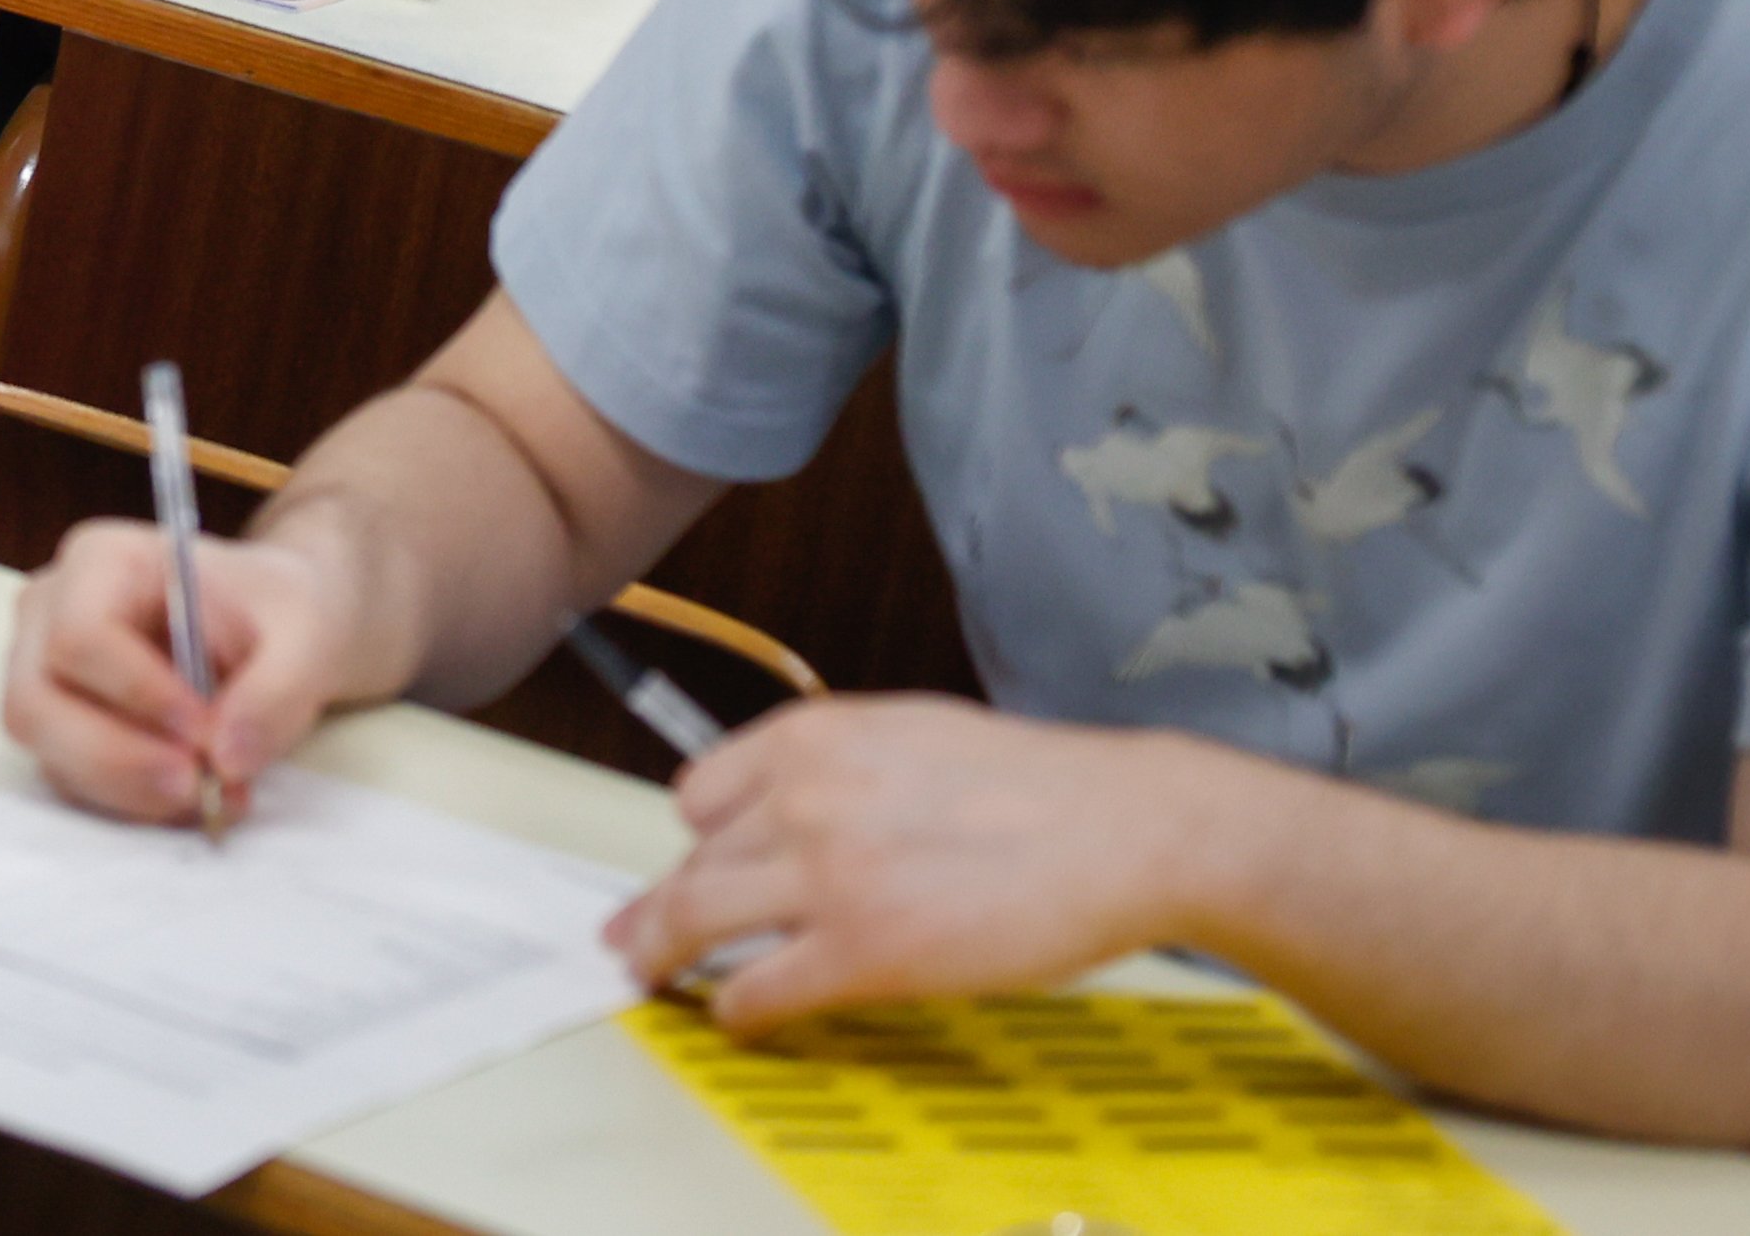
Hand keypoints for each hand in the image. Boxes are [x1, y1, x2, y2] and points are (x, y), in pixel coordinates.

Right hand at [1, 519, 355, 826]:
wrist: (273, 633)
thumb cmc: (276, 615)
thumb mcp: (306, 637)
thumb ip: (276, 692)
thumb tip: (226, 758)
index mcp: (101, 561)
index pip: (80, 635)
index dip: (136, 694)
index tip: (207, 734)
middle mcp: (50, 613)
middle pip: (36, 702)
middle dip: (117, 760)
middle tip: (198, 787)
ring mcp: (44, 673)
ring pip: (48, 752)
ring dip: (128, 790)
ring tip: (211, 796)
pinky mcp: (59, 727)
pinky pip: (71, 779)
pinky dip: (131, 802)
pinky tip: (193, 797)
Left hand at [613, 697, 1201, 1025]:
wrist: (1120, 828)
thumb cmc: (1035, 787)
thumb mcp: (910, 735)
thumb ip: (835, 768)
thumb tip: (785, 813)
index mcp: (814, 737)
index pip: (700, 793)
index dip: (695, 841)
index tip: (688, 867)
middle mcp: (803, 798)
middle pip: (691, 862)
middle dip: (657, 906)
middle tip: (628, 938)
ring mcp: (825, 876)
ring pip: (697, 919)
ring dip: (666, 954)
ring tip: (652, 976)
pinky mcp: (859, 953)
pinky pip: (756, 987)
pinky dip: (738, 1008)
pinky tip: (741, 1015)